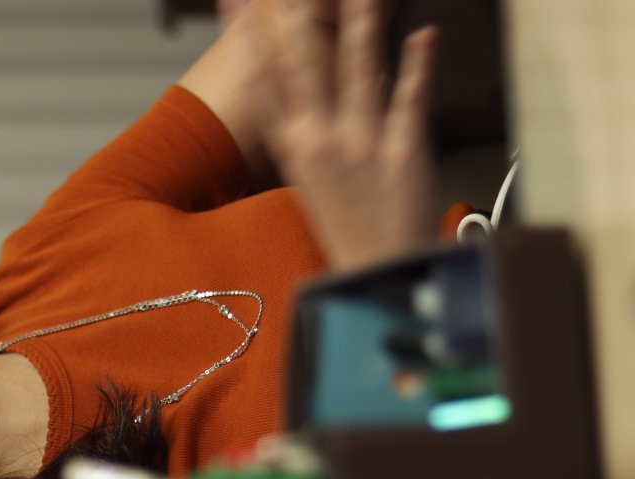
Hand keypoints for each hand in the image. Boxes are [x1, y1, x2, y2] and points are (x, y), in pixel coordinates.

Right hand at [255, 0, 438, 270]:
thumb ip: (299, 136)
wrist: (376, 270)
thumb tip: (294, 104)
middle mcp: (321, 141)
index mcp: (294, 149)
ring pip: (357, 70)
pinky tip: (424, 33)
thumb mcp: (307, 181)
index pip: (264, 84)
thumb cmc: (346, 224)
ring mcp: (362, 143)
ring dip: (358, 24)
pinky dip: (420, 64)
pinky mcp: (403, 149)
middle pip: (303, 67)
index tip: (236, 4)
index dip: (248, 42)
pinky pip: (411, 97)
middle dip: (293, 20)